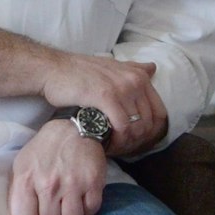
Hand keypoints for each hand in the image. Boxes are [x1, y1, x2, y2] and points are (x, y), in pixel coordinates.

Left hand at [9, 118, 110, 214]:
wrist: (74, 129)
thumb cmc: (44, 150)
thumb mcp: (22, 166)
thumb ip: (15, 195)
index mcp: (26, 179)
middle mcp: (48, 184)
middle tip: (54, 212)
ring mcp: (73, 184)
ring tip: (68, 207)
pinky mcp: (93, 183)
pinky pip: (91, 211)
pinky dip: (87, 209)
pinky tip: (82, 198)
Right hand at [42, 53, 165, 156]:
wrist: (55, 69)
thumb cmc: (81, 72)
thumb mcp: (112, 66)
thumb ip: (133, 69)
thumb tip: (153, 68)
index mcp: (139, 76)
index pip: (160, 113)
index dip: (151, 132)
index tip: (135, 141)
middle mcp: (134, 81)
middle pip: (149, 123)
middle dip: (137, 140)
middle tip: (121, 147)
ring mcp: (121, 88)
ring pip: (136, 126)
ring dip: (126, 142)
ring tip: (113, 147)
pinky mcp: (106, 96)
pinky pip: (122, 126)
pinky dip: (116, 139)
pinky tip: (106, 143)